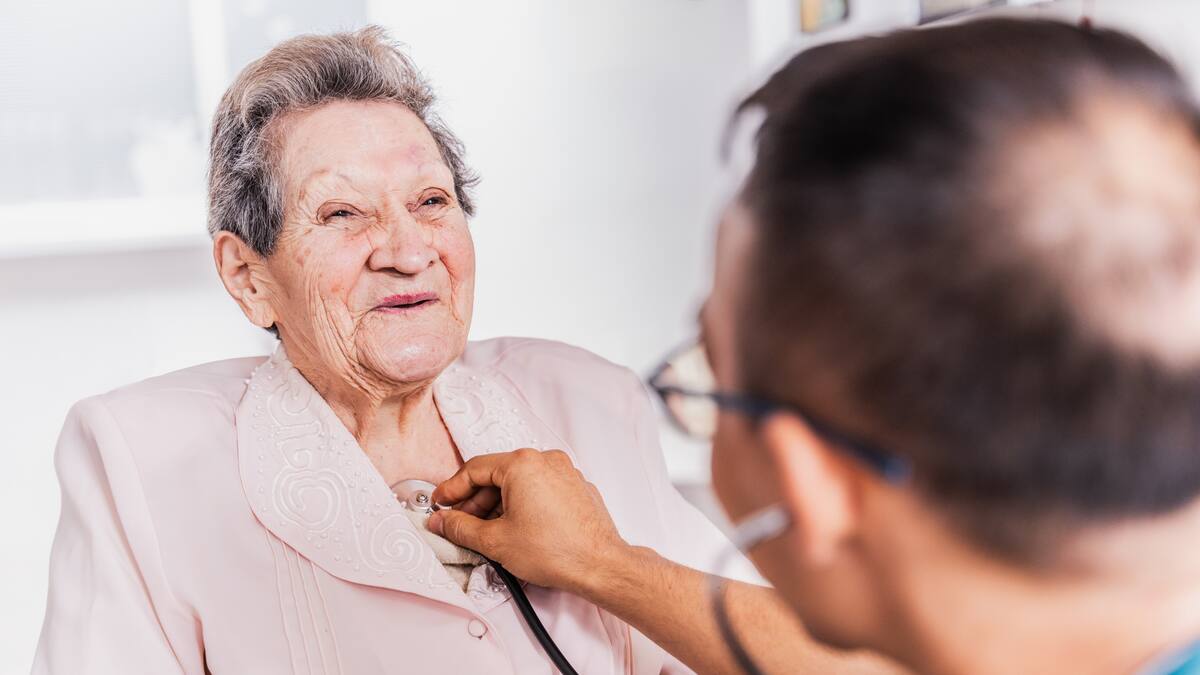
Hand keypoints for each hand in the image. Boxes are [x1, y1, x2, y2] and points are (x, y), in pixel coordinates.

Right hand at [428, 449, 630, 594]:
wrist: (601, 566)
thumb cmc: (557, 551)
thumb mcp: (495, 541)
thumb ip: (460, 527)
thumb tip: (443, 520)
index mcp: (523, 464)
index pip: (474, 470)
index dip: (452, 489)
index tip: (441, 503)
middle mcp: (546, 460)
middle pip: (497, 475)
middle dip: (475, 501)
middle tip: (459, 524)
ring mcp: (565, 473)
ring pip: (519, 483)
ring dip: (498, 505)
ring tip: (488, 532)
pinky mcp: (576, 488)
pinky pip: (540, 489)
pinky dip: (523, 504)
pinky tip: (516, 529)